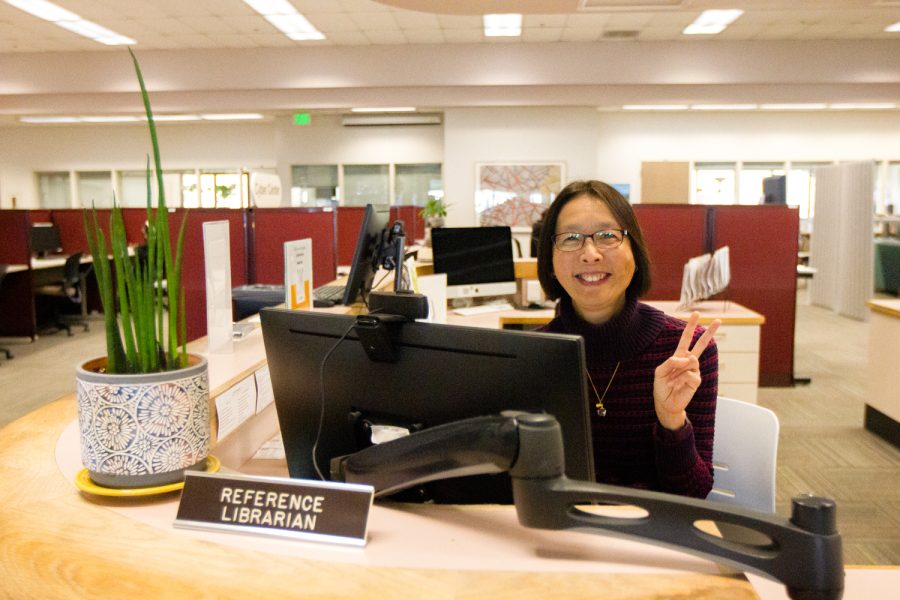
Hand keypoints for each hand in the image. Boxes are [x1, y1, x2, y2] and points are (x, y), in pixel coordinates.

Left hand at [653, 312, 720, 430]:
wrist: (665, 403)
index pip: (686, 339)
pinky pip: (691, 374)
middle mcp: (689, 362)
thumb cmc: (662, 386)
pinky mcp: (697, 381)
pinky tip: (680, 385)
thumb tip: (689, 358)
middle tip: (719, 320)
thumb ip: (671, 361)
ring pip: (692, 361)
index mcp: (679, 356)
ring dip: (680, 369)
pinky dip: (682, 379)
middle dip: (709, 332)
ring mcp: (694, 371)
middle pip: (701, 345)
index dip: (690, 326)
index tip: (696, 314)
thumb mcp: (660, 371)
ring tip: (674, 380)